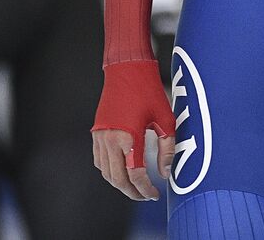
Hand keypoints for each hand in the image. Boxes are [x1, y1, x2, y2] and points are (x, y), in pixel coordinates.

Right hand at [91, 59, 176, 200]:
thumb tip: (165, 173)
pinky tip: (121, 171)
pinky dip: (109, 171)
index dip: (145, 189)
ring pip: (106, 172)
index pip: (135, 174)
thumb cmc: (148, 90)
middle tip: (145, 195)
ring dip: (120, 183)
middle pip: (118, 179)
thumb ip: (166, 149)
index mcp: (129, 137)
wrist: (126, 69)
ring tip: (135, 186)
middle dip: (132, 191)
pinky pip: (99, 161)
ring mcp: (100, 137)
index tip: (155, 194)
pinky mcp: (96, 132)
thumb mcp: (165, 119)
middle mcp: (110, 140)